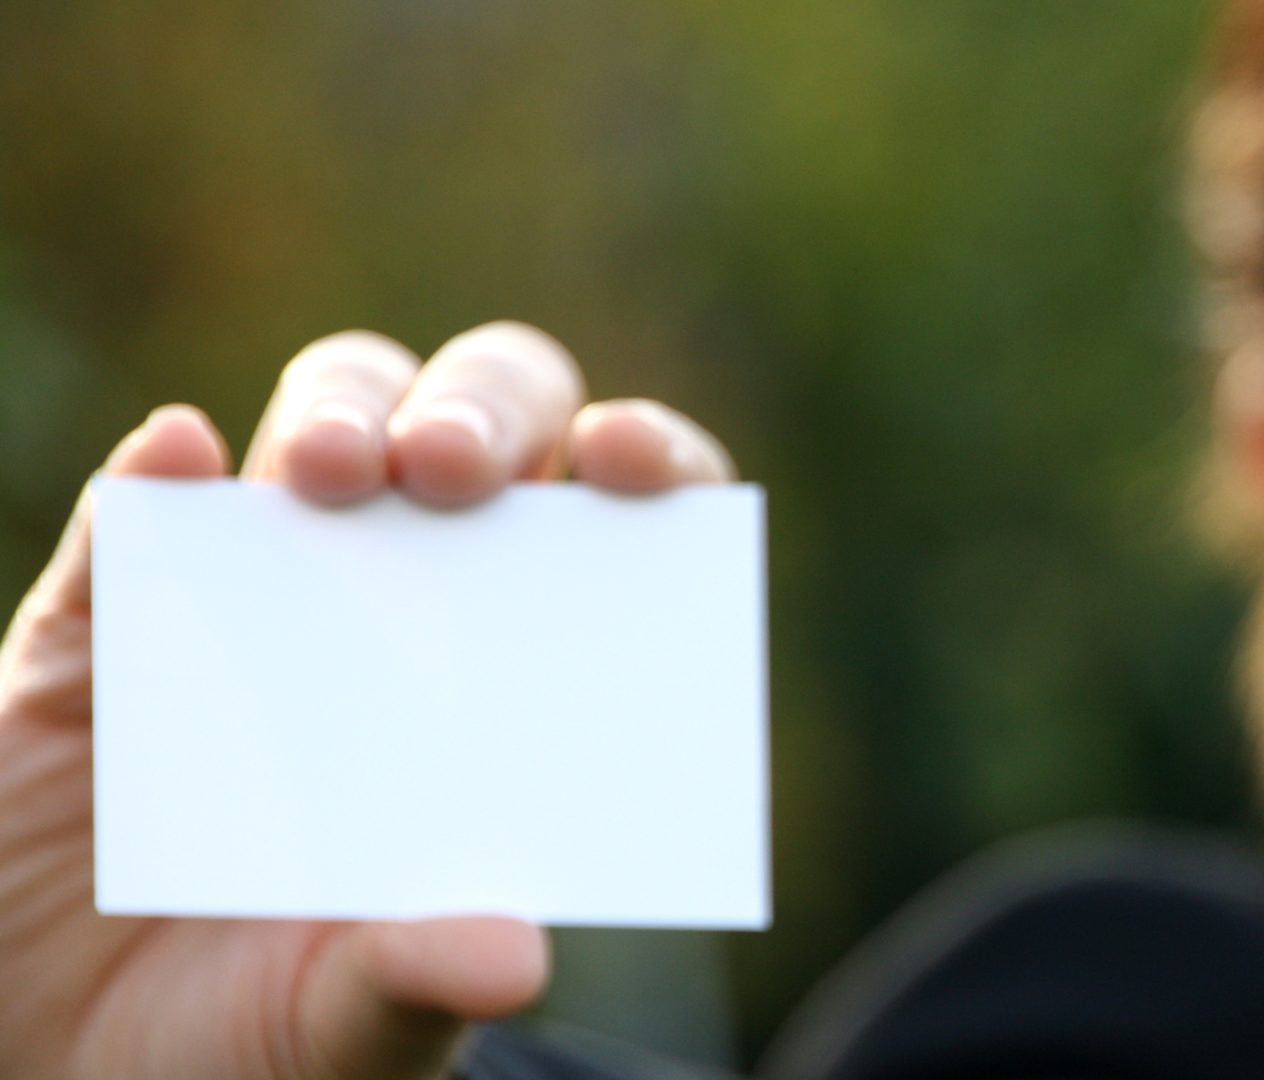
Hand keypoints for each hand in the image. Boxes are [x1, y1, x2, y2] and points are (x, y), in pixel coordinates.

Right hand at [0, 322, 735, 1078]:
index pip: (609, 526)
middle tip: (452, 466)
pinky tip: (170, 468)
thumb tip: (510, 954)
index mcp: (507, 673)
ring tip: (327, 472)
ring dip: (335, 413)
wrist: (79, 1063)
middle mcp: (400, 601)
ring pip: (323, 426)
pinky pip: (134, 517)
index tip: (636, 464)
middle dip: (475, 412)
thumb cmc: (264, 1030)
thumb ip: (419, 977)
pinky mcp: (103, 623)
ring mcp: (253, 593)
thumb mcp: (351, 1023)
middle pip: (471, 428)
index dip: (646, 461)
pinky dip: (153, 479)